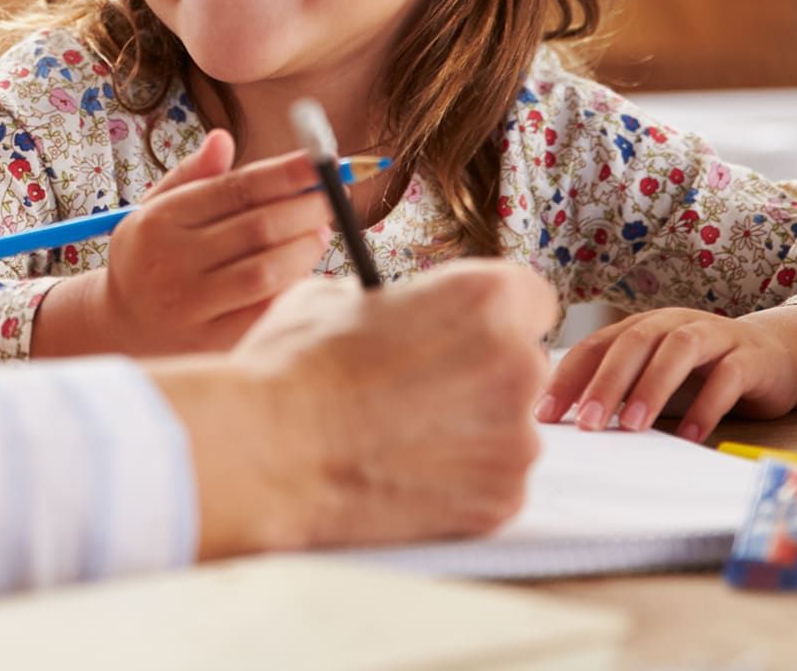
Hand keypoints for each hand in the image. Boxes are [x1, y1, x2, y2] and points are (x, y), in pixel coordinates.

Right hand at [36, 129, 334, 355]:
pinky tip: (303, 272)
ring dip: (305, 249)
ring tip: (320, 234)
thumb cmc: (150, 256)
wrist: (120, 325)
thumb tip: (224, 138)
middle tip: (329, 201)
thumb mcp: (157, 208)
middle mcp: (171, 260)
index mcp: (161, 219)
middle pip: (257, 227)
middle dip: (306, 209)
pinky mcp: (208, 341)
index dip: (285, 173)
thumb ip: (192, 174)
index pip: (236, 189)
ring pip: (266, 270)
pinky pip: (265, 311)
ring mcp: (189, 304)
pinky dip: (293, 288)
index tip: (320, 162)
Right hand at [151, 260, 558, 555]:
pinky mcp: (501, 500)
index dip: (492, 315)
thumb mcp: (336, 297)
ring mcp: (514, 440)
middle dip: (481, 374)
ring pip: (508, 427)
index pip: (530, 298)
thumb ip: (393, 304)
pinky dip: (460, 481)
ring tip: (402, 437)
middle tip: (422, 387)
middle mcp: (517, 365)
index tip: (464, 330)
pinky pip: (494, 480)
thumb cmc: (294, 369)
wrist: (266, 453)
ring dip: (470, 429)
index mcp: (485, 300)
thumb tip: (395, 315)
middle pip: (522, 364)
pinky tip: (405, 473)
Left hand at [537, 308, 796, 441]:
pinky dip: (707, 406)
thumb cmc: (702, 371)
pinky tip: (690, 436)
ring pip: (678, 351)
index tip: (544, 414)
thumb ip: (622, 390)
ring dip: (652, 387)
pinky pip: (726, 378)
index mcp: (643, 327)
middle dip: (606, 382)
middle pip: (634, 343)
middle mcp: (674, 324)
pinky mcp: (749, 358)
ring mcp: (714, 336)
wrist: (774, 355)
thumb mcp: (656, 374)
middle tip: (587, 422)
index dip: (569, 377)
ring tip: (633, 426)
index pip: (596, 346)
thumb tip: (571, 423)